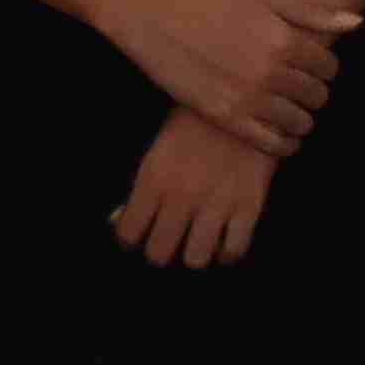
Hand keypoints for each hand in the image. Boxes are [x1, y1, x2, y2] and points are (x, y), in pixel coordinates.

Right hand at [98, 0, 346, 155]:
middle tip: (300, 91)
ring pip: (299, 122)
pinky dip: (285, 145)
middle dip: (314, 94)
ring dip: (301, 120)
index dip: (324, 69)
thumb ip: (311, 11)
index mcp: (284, 39)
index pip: (328, 67)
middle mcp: (271, 71)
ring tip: (291, 113)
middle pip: (317, 96)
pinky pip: (271, 143)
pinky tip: (282, 138)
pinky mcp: (226, 117)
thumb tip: (358, 24)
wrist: (154, 16)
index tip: (312, 69)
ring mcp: (248, 97)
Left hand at [108, 106, 279, 269]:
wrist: (244, 104)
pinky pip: (233, 251)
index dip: (130, 239)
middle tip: (167, 242)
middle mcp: (181, 198)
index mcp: (152, 180)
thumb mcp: (157, 152)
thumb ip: (139, 190)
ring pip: (195, 260)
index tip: (137, 236)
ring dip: (194, 255)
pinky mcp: (249, 207)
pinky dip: (227, 253)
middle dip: (160, 251)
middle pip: (158, 254)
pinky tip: (223, 241)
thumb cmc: (193, 126)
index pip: (128, 233)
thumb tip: (115, 221)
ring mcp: (215, 205)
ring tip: (196, 243)